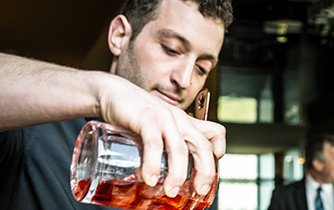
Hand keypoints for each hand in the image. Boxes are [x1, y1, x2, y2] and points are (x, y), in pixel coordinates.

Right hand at [98, 75, 225, 197]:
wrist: (114, 92)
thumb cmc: (137, 113)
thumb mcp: (159, 127)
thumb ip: (167, 142)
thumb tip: (167, 171)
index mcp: (185, 122)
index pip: (216, 132)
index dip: (219, 153)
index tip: (207, 171)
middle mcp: (179, 119)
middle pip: (203, 146)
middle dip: (205, 172)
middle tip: (198, 190)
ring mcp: (164, 118)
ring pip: (180, 149)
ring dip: (177, 174)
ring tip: (169, 190)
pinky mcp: (146, 118)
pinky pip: (154, 144)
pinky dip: (153, 164)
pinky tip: (149, 177)